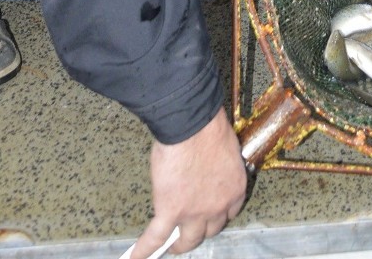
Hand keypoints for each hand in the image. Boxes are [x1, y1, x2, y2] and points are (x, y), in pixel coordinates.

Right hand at [131, 108, 246, 256]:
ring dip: (180, 244)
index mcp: (234, 189)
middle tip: (192, 231)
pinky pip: (156, 236)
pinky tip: (136, 256)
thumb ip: (219, 167)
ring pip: (188, 240)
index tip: (211, 214)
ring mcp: (194, 213)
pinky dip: (145, 249)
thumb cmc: (209, 129)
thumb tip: (208, 166)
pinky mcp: (171, 211)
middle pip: (210, 230)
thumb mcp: (225, 151)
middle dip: (201, 231)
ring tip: (171, 246)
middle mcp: (218, 207)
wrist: (192, 126)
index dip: (218, 215)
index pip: (229, 213)